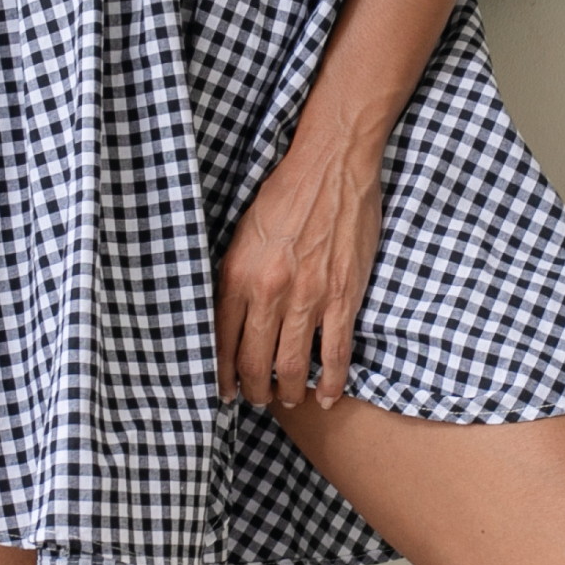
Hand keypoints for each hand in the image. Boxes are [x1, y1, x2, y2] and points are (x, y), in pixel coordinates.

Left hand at [214, 135, 382, 411]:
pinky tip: (328, 394)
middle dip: (254, 390)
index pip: (222, 341)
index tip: (226, 390)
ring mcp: (308, 297)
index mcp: (238, 274)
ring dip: (289, 391)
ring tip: (288, 398)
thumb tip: (228, 315)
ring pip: (293, 366)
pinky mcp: (342, 296)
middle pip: (255, 362)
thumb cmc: (286, 193)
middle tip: (258, 398)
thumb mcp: (243, 232)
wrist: (332, 166)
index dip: (223, 374)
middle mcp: (269, 291)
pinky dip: (332, 381)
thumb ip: (235, 275)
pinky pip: (336, 353)